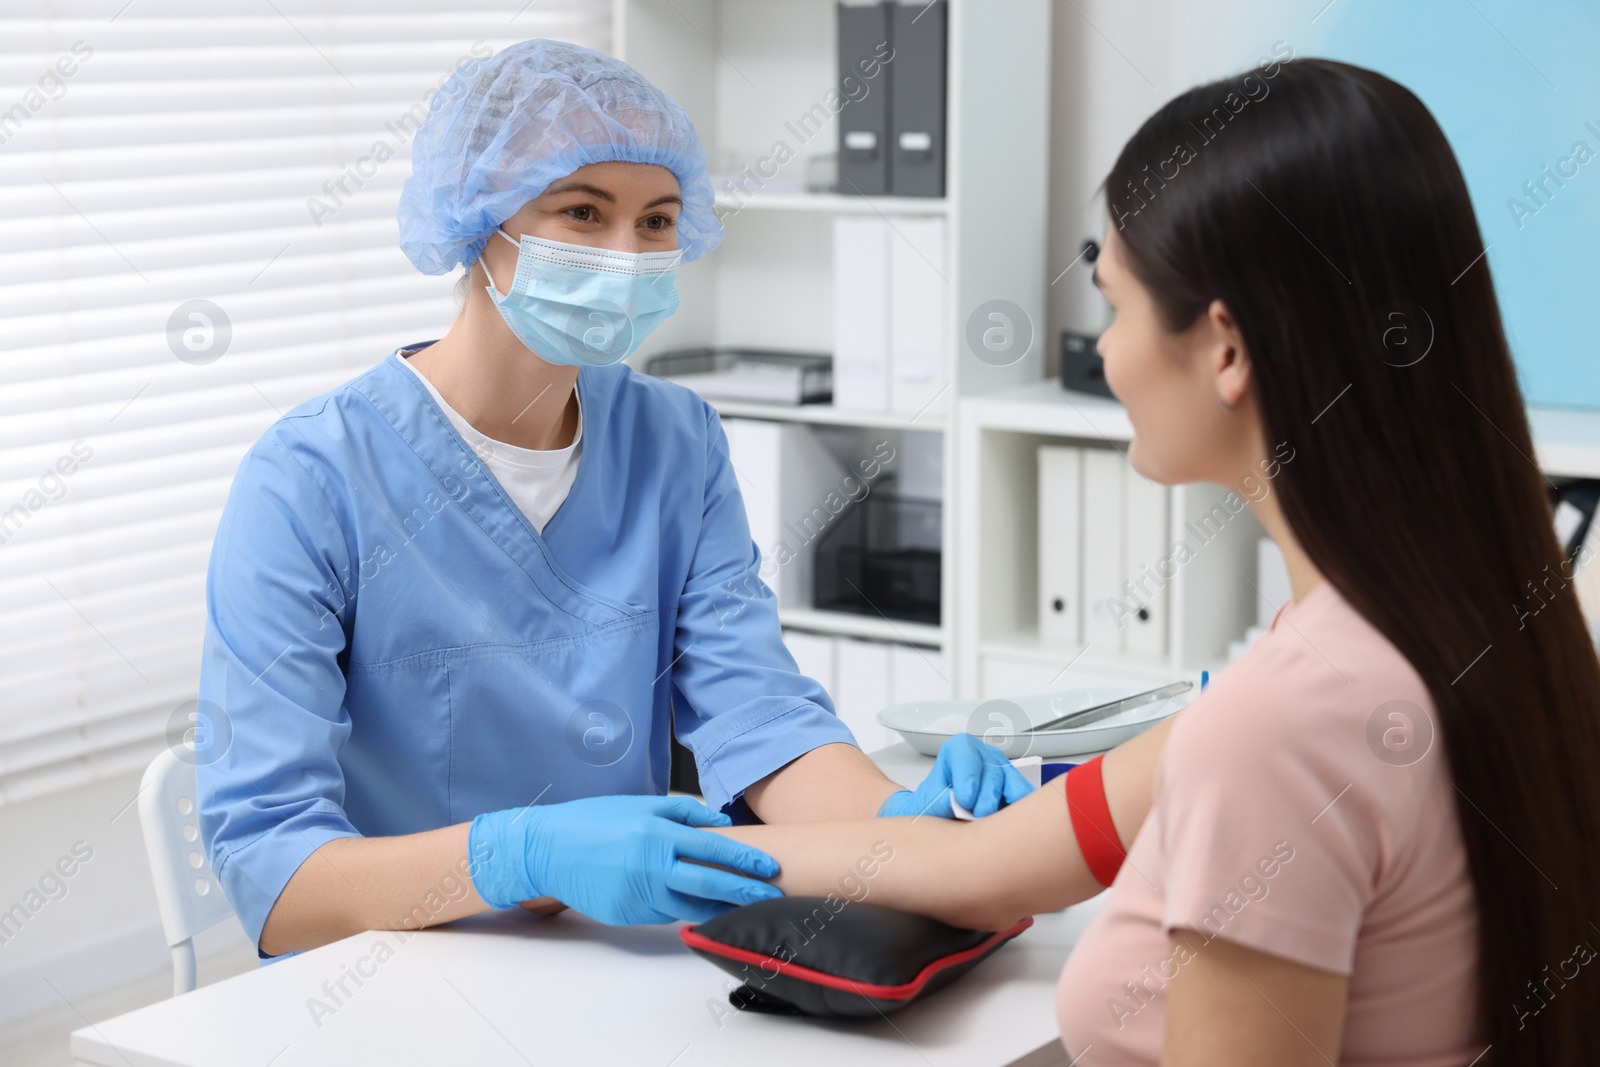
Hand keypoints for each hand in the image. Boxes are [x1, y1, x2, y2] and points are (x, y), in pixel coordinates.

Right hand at [469, 794, 782, 924]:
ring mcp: (638, 894)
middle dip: (745, 892)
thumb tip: (719, 821)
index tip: (770, 868)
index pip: (714, 850)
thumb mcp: (639, 805)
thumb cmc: (593, 822)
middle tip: (771, 895)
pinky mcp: (626, 914)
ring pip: (689, 906)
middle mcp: (651, 866)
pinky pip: (663, 914)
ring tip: (742, 904)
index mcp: (657, 834)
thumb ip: (683, 813)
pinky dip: (680, 908)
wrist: (546, 850)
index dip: (746, 861)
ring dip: (717, 907)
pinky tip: (692, 903)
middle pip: (710, 884)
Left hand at [877, 734, 1035, 818]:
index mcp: (959, 750)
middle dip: (987, 797)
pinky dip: (1021, 812)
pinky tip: (1013, 825)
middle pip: (993, 772)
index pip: (965, 754)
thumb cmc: (934, 805)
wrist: (942, 816)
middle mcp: (985, 756)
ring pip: (1014, 785)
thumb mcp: (926, 804)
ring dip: (1007, 807)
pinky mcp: (1018, 789)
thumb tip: (953, 802)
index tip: (964, 800)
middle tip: (979, 816)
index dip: (967, 777)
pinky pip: (1027, 798)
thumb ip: (938, 801)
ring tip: (996, 824)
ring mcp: (1004, 771)